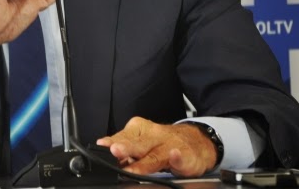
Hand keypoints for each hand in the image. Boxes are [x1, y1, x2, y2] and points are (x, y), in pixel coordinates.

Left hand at [96, 117, 217, 176]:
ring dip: (144, 162)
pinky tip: (174, 156)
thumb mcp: (142, 141)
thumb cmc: (163, 142)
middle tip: (114, 151)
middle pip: (137, 144)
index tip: (102, 146)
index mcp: (140, 130)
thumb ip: (125, 148)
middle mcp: (154, 135)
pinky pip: (180, 157)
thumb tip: (104, 154)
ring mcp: (170, 144)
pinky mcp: (186, 156)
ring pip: (155, 155)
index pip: (124, 137)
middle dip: (125, 147)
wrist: (196, 141)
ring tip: (132, 169)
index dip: (112, 143)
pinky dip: (177, 157)